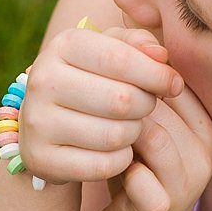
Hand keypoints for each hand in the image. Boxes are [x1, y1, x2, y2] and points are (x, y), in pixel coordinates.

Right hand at [12, 21, 182, 186]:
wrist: (46, 122)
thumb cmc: (92, 79)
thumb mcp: (111, 51)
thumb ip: (138, 44)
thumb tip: (161, 56)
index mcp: (62, 45)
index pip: (121, 59)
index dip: (157, 74)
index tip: (174, 84)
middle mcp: (42, 81)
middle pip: (121, 100)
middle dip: (146, 106)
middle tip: (146, 108)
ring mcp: (37, 122)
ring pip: (114, 135)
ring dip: (134, 134)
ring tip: (130, 127)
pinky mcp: (40, 159)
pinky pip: (102, 165)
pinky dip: (121, 160)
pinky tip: (118, 150)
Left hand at [98, 68, 211, 210]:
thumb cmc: (139, 174)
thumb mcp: (145, 129)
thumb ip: (139, 91)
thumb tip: (124, 31)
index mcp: (204, 125)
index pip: (174, 80)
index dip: (134, 70)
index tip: (97, 67)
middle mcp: (204, 151)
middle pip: (163, 103)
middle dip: (120, 95)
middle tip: (84, 90)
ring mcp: (187, 182)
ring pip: (153, 135)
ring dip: (116, 127)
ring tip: (87, 122)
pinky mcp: (161, 208)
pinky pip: (137, 176)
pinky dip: (111, 164)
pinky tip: (90, 158)